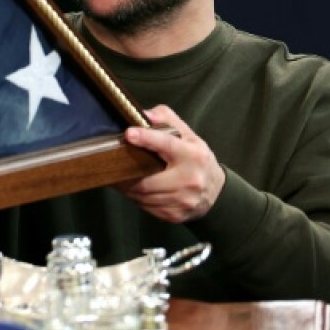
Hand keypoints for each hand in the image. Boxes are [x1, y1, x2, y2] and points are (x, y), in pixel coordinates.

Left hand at [117, 105, 225, 223]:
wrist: (215, 190)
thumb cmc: (197, 159)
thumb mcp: (188, 135)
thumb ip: (166, 120)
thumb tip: (144, 114)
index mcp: (193, 155)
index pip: (167, 144)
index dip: (146, 138)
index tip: (129, 134)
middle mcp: (190, 179)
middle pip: (148, 180)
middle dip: (127, 174)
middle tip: (113, 165)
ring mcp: (183, 200)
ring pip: (144, 196)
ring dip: (129, 187)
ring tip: (122, 177)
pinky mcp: (175, 214)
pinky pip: (147, 207)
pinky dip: (137, 198)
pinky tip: (136, 189)